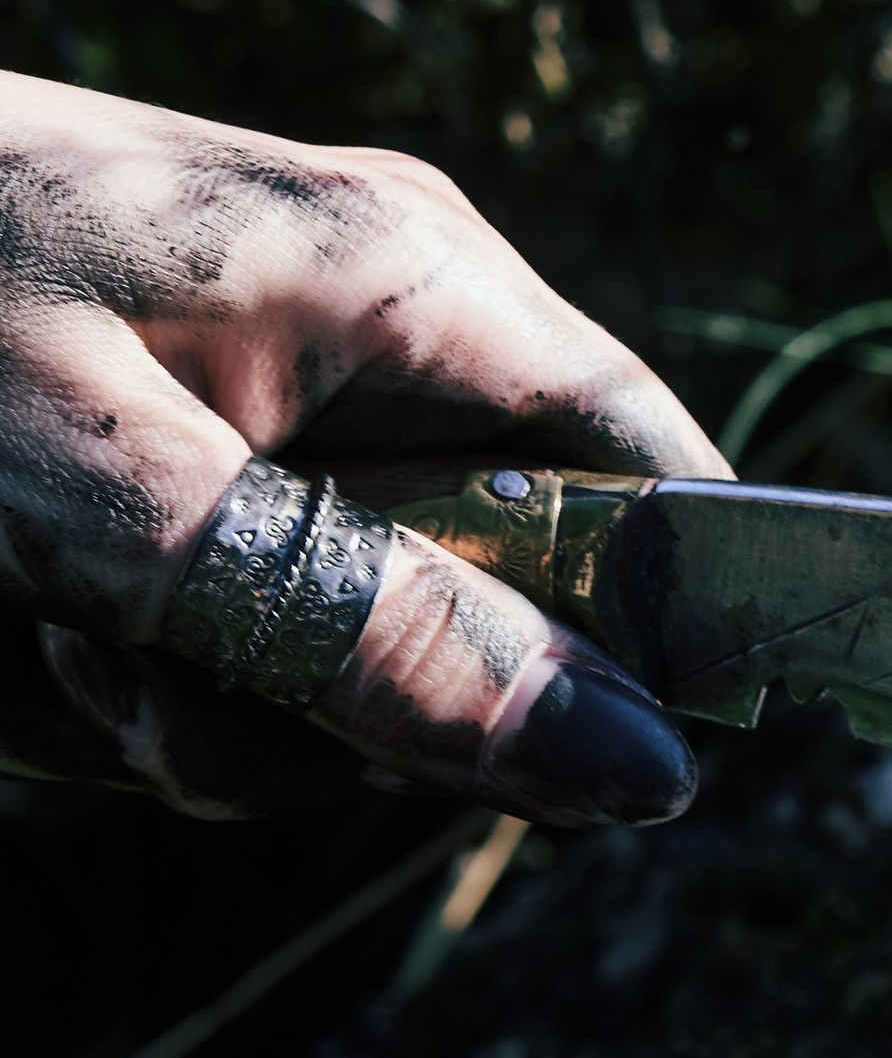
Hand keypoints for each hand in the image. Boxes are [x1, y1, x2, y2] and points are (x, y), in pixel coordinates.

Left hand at [0, 73, 724, 822]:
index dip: (661, 634)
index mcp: (412, 284)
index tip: (594, 772)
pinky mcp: (184, 466)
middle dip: (344, 703)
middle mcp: (379, 340)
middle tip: (155, 679)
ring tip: (39, 643)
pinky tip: (17, 633)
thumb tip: (639, 769)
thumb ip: (382, 641)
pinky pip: (240, 639)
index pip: (658, 475)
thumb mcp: (121, 509)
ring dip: (206, 713)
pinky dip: (131, 682)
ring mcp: (277, 407)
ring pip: (358, 658)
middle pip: (504, 608)